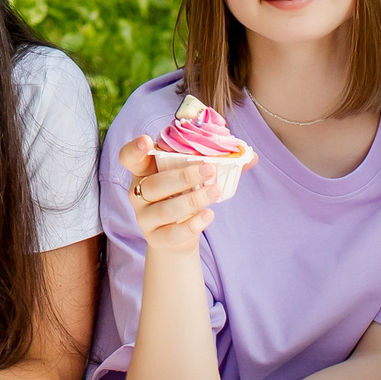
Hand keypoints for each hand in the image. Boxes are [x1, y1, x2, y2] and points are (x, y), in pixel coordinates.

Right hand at [117, 137, 223, 256]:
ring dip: (192, 200)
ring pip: (165, 209)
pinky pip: (172, 233)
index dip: (134, 149)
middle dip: (182, 176)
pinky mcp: (156, 239)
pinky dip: (192, 224)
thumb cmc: (185, 196)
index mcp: (144, 171)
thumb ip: (220, 165)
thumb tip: (251, 156)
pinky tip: (209, 216)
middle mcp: (138, 194)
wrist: (178, 236)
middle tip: (209, 169)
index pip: (129, 157)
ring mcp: (145, 218)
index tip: (146, 141)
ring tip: (216, 191)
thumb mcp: (195, 179)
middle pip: (154, 185)